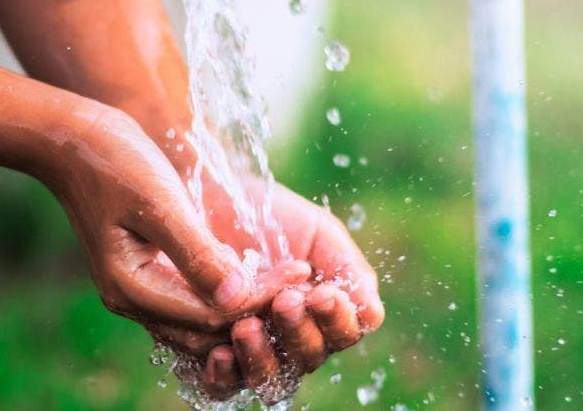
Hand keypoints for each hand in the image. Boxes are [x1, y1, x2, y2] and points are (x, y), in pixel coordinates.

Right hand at [33, 103, 310, 332]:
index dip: (261, 299)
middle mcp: (132, 299)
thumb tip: (238, 297)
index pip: (211, 316)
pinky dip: (228, 295)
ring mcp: (138, 290)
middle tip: (304, 286)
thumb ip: (197, 253)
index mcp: (131, 287)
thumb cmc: (114, 162)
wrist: (75, 140)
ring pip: (203, 323)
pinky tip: (259, 274)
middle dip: (257, 313)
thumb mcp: (160, 203)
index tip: (301, 271)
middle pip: (208, 331)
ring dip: (246, 308)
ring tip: (289, 284)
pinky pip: (195, 302)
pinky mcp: (148, 274)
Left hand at [188, 182, 384, 400]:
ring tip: (246, 327)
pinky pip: (222, 385)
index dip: (337, 320)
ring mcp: (253, 348)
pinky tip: (219, 353)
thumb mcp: (318, 234)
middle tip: (285, 301)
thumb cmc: (269, 216)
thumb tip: (372, 317)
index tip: (322, 294)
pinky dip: (225, 376)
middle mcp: (291, 336)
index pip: (343, 332)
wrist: (209, 198)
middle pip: (308, 358)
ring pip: (270, 378)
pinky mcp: (210, 352)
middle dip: (299, 333)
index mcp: (323, 311)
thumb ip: (348, 270)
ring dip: (263, 358)